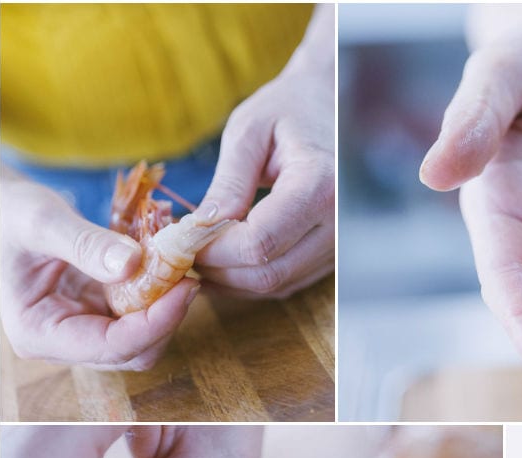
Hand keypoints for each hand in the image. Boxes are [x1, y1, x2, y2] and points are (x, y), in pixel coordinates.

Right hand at [0, 168, 199, 368]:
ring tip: (177, 266)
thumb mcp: (40, 219)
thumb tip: (133, 264)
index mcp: (40, 334)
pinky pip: (141, 316)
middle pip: (135, 351)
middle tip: (187, 274)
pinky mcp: (102, 315)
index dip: (155, 323)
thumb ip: (84, 243)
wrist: (4, 210)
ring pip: (144, 338)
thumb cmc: (7, 213)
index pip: (112, 347)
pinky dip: (158, 294)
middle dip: (166, 317)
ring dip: (166, 306)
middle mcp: (65, 343)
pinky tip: (165, 266)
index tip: (186, 288)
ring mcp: (86, 331)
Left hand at [195, 5, 334, 297]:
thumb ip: (227, 184)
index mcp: (320, 186)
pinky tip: (226, 261)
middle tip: (182, 253)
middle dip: (219, 270)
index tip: (180, 239)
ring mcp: (340, 244)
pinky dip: (253, 278)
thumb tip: (199, 231)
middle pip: (268, 273)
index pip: (258, 243)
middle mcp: (338, 224)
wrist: (336, 109)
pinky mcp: (334, 255)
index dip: (213, 251)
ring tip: (199, 256)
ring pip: (278, 284)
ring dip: (233, 280)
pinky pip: (289, 281)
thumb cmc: (291, 109)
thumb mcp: (249, 131)